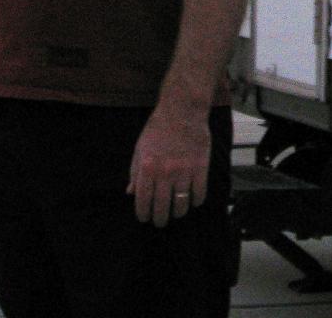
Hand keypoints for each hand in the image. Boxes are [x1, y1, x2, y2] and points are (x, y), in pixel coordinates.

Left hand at [127, 103, 209, 226]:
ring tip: (177, 212)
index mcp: (146, 169)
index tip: (145, 218)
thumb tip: (130, 193)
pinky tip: (193, 200)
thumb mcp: (140, 149)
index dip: (143, 214)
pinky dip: (196, 201)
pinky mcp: (201, 167)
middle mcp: (165, 173)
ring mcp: (184, 171)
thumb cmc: (158, 128)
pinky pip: (200, 192)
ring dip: (178, 212)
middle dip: (160, 219)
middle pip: (162, 207)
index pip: (143, 201)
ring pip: (181, 204)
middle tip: (161, 221)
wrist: (182, 110)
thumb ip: (134, 173)